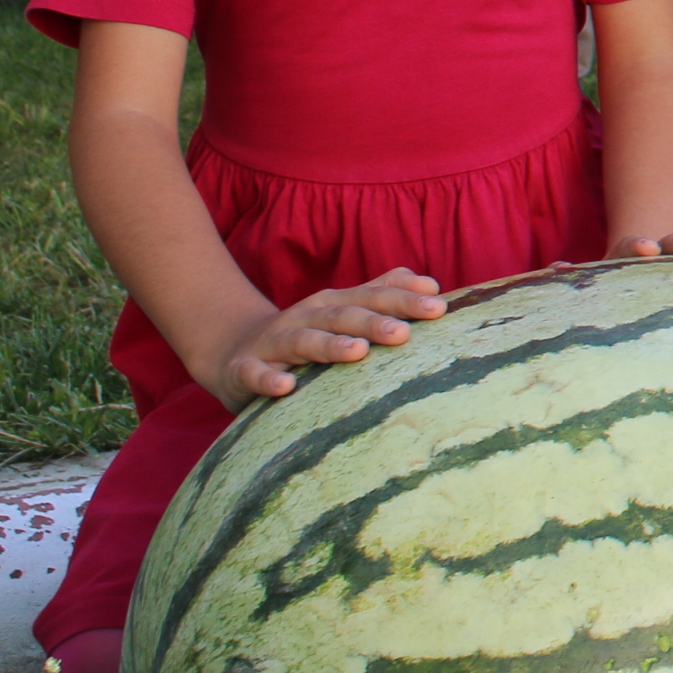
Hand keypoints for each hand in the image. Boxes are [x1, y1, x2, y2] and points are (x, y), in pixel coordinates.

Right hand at [205, 269, 444, 410]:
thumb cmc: (307, 333)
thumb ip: (382, 294)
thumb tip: (430, 284)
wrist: (234, 349)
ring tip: (357, 352)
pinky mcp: (245, 369)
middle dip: (374, 322)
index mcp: (334, 303)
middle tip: (404, 333)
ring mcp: (274, 342)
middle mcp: (306, 317)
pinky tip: (286, 387)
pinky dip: (268, 380)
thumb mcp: (341, 311)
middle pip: (343, 316)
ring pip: (303, 341)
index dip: (404, 299)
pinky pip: (255, 374)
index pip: (374, 297)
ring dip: (329, 345)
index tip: (439, 305)